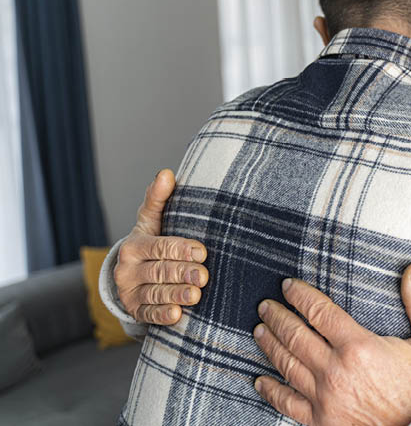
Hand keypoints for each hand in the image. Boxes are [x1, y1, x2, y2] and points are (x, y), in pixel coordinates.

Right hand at [113, 169, 208, 324]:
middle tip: (203, 276)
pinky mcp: (135, 311)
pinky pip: (149, 314)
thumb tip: (167, 173)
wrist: (133, 274)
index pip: (160, 246)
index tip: (202, 252)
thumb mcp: (152, 221)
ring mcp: (130, 292)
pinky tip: (176, 314)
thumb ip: (158, 199)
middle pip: (160, 271)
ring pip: (155, 293)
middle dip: (183, 273)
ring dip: (176, 294)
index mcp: (134, 245)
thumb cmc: (151, 242)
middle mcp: (128, 269)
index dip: (181, 249)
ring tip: (195, 295)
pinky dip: (162, 315)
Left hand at [253, 262, 410, 425]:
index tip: (288, 286)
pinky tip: (260, 380)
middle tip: (265, 305)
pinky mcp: (321, 422)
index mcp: (359, 347)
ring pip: (287, 365)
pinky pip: (288, 403)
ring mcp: (325, 399)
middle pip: (295, 336)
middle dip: (277, 317)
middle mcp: (336, 371)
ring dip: (270, 344)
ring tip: (260, 330)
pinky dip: (271, 390)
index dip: (300, 296)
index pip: (319, 312)